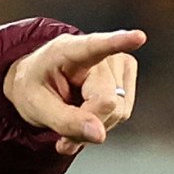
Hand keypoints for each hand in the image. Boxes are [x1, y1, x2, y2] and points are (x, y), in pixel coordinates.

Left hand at [5, 28, 144, 152]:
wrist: (39, 82)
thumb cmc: (35, 88)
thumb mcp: (37, 108)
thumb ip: (66, 122)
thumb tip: (100, 135)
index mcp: (69, 50)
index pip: (96, 46)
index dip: (119, 42)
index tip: (138, 37)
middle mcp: (100, 53)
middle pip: (107, 102)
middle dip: (87, 124)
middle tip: (63, 135)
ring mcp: (118, 62)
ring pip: (118, 111)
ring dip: (94, 126)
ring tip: (73, 120)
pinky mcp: (126, 75)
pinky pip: (123, 113)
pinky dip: (104, 123)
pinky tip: (87, 117)